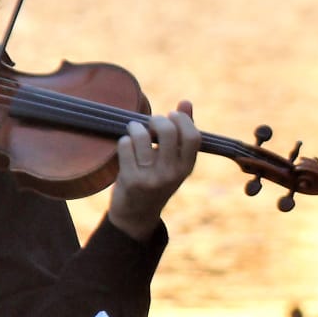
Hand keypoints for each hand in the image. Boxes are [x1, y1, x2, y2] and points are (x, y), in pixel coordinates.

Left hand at [107, 101, 199, 239]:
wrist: (137, 214)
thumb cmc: (157, 180)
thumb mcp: (175, 161)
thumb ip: (182, 133)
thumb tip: (186, 102)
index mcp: (186, 167)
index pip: (193, 136)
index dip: (182, 119)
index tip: (172, 115)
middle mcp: (172, 174)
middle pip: (168, 131)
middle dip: (157, 119)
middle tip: (151, 122)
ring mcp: (151, 178)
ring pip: (142, 136)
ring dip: (135, 128)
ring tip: (134, 130)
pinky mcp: (131, 180)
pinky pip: (125, 146)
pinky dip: (124, 141)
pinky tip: (126, 146)